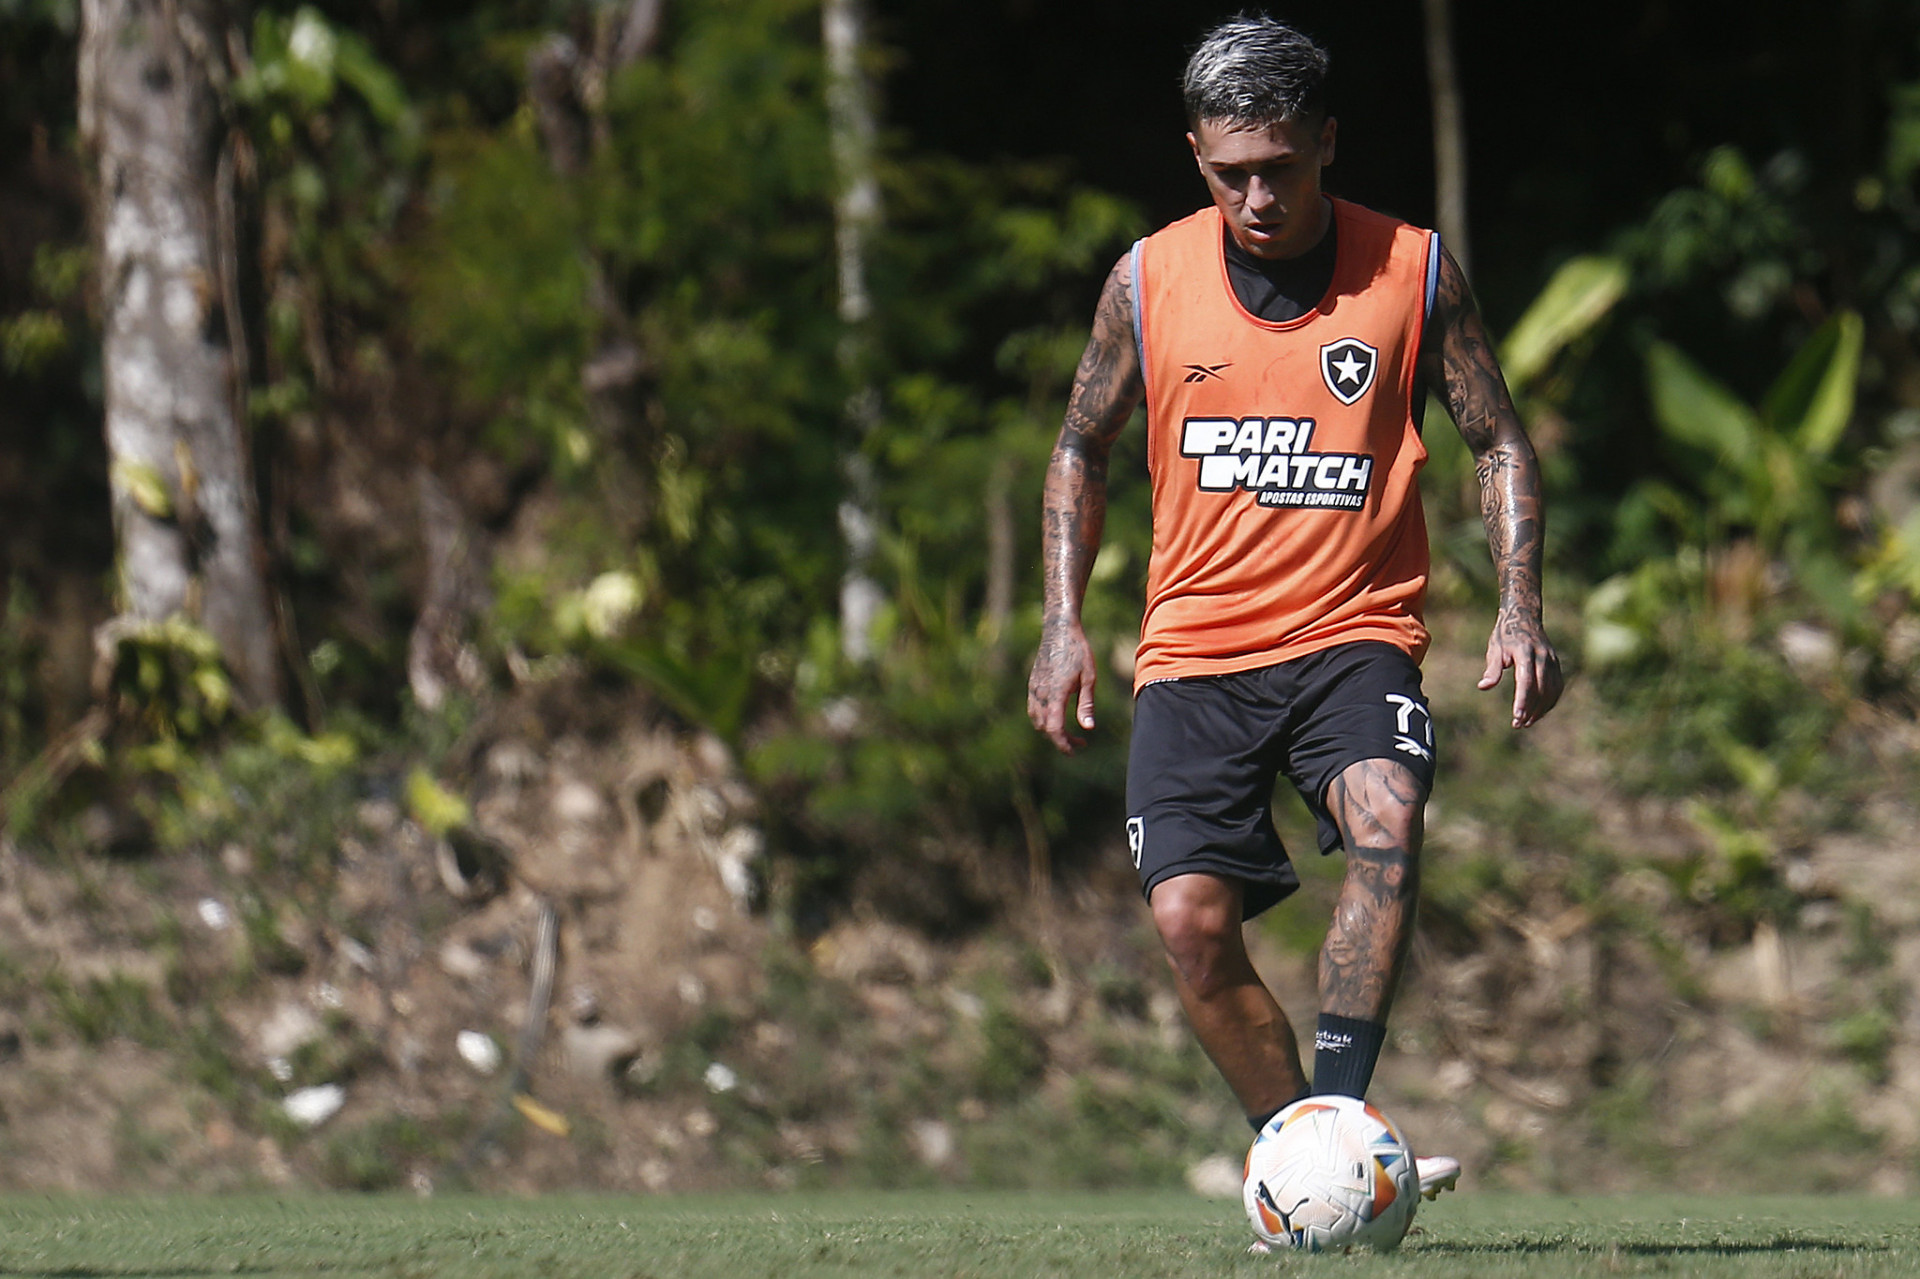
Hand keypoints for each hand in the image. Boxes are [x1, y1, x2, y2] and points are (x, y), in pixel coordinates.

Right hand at [1028, 619, 1098, 753]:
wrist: (1059, 630)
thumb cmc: (1078, 651)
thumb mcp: (1089, 678)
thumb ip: (1086, 704)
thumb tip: (1088, 728)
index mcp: (1055, 694)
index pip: (1054, 729)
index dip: (1063, 744)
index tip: (1075, 750)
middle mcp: (1041, 693)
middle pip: (1045, 728)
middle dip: (1060, 739)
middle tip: (1080, 741)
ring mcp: (1034, 688)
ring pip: (1037, 720)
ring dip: (1050, 730)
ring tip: (1069, 731)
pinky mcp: (1032, 684)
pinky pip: (1034, 708)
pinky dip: (1044, 718)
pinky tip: (1058, 715)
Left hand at [1478, 609, 1562, 727]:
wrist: (1524, 617)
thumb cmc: (1505, 636)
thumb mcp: (1495, 648)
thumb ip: (1492, 668)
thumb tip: (1484, 686)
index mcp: (1525, 652)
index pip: (1526, 681)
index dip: (1522, 700)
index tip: (1516, 716)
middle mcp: (1542, 657)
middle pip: (1540, 689)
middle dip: (1531, 709)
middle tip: (1518, 724)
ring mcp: (1552, 661)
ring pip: (1551, 691)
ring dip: (1541, 709)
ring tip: (1527, 722)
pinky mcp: (1557, 665)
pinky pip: (1556, 687)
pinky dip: (1549, 702)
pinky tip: (1538, 712)